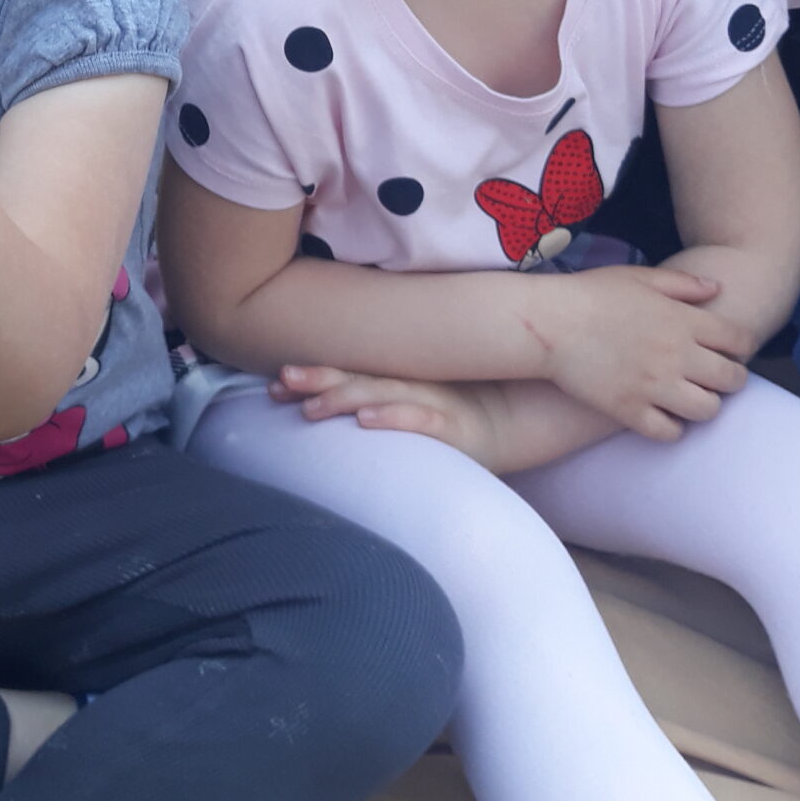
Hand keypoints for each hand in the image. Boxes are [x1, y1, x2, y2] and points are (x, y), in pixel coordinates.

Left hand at [273, 365, 499, 454]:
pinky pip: (422, 419)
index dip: (313, 377)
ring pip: (382, 395)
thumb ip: (384, 402)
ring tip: (311, 408)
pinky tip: (365, 421)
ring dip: (344, 398)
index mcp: (400, 382)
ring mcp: (435, 402)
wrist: (526, 422)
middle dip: (317, 380)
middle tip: (280, 383)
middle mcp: (412, 386)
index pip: (349, 374)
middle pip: (357, 379)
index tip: (274, 384)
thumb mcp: (422, 407)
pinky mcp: (458, 426)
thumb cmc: (465, 418)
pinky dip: (393, 417)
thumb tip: (333, 415)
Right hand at [536, 267, 746, 441]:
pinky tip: (661, 414)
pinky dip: (671, 427)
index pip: (740, 341)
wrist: (547, 323)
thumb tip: (717, 289)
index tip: (726, 349)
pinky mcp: (630, 410)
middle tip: (712, 376)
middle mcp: (677, 355)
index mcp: (684, 320)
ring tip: (688, 397)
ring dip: (704, 404)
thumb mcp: (639, 276)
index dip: (740, 346)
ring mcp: (654, 386)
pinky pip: (669, 432)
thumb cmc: (591, 294)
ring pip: (707, 410)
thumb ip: (683, 284)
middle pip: (732, 380)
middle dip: (730, 379)